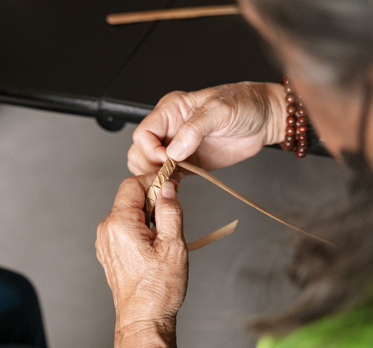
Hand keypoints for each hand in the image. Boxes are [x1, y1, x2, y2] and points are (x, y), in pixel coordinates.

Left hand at [96, 175, 187, 333]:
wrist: (143, 320)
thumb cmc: (158, 289)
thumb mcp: (173, 245)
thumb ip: (170, 211)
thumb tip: (167, 188)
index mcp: (119, 223)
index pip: (132, 184)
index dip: (154, 180)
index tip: (173, 183)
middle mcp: (106, 229)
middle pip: (128, 197)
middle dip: (152, 197)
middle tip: (174, 210)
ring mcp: (105, 242)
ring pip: (126, 212)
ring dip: (147, 213)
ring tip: (165, 233)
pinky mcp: (108, 252)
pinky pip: (123, 228)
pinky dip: (139, 226)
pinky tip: (154, 243)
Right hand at [128, 82, 285, 173]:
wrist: (267, 119)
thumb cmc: (245, 104)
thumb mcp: (219, 110)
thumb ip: (194, 129)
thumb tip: (173, 150)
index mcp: (171, 110)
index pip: (143, 133)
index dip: (150, 150)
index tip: (167, 159)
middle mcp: (169, 128)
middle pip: (139, 151)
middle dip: (148, 165)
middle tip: (168, 174)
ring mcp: (177, 146)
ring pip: (148, 165)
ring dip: (156, 176)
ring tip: (173, 179)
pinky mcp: (187, 162)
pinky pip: (167, 174)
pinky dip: (167, 182)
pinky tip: (178, 183)